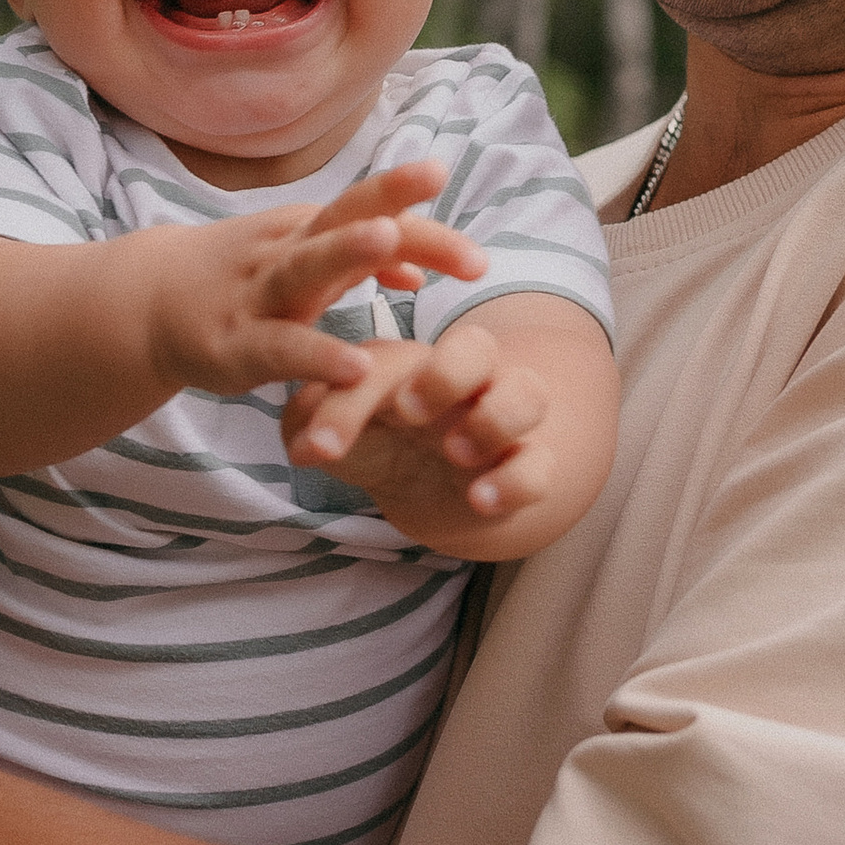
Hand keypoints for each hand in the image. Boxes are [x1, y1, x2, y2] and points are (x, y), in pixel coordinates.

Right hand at [143, 161, 487, 401]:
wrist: (148, 304)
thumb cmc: (245, 283)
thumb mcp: (304, 265)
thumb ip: (364, 266)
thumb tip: (420, 269)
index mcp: (309, 230)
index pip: (372, 211)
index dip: (423, 222)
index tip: (479, 254)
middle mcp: (286, 250)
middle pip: (341, 214)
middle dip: (390, 195)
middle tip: (436, 174)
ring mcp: (257, 293)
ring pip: (303, 264)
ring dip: (346, 248)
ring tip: (389, 241)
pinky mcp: (233, 344)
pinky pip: (280, 347)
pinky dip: (316, 356)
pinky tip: (356, 368)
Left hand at [284, 312, 558, 543]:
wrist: (425, 485)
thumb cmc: (377, 438)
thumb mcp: (336, 431)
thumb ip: (313, 425)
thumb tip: (304, 444)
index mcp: (408, 363)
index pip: (384, 364)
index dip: (352, 399)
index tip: (322, 445)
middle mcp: (463, 380)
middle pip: (478, 344)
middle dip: (446, 372)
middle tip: (409, 411)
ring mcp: (499, 420)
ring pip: (529, 393)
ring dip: (495, 419)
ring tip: (456, 454)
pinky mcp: (524, 465)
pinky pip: (540, 464)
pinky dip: (516, 481)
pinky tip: (480, 500)